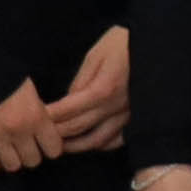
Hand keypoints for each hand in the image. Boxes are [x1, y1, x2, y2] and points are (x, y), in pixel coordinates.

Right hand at [0, 80, 61, 174]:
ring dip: (12, 160)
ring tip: (9, 151)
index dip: (51, 147)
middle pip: (33, 161)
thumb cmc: (5, 74)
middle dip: (30, 154)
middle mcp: (19, 130)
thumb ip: (38, 111)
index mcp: (36, 116)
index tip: (45, 142)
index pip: (54, 149)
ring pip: (12, 166)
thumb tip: (46, 128)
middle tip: (26, 146)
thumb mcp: (30, 89)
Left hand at [45, 24, 133, 157]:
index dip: (49, 116)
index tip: (34, 119)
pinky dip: (101, 145)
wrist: (156, 45)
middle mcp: (115, 107)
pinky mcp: (137, 119)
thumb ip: (80, 81)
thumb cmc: (123, 44)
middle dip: (56, 133)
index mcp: (102, 89)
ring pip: (97, 140)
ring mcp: (127, 116)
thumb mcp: (95, 55)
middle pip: (78, 127)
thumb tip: (67, 101)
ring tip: (60, 146)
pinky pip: (117, 140)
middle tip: (40, 136)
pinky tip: (91, 143)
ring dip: (75, 145)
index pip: (67, 110)